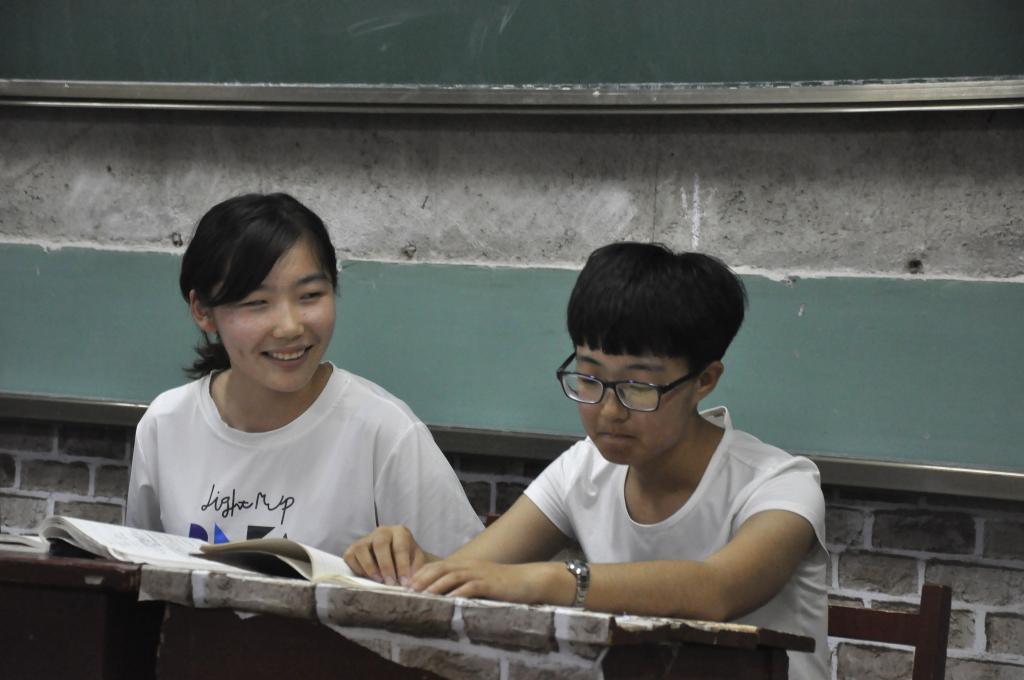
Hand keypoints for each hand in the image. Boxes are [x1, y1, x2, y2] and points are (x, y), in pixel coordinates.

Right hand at [343, 525, 433, 585]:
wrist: (400, 562)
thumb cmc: (410, 562)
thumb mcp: (418, 564)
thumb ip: (416, 572)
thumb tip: (409, 585)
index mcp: (400, 532)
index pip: (400, 546)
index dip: (402, 565)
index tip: (405, 582)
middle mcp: (382, 532)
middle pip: (380, 545)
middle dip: (385, 566)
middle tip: (390, 583)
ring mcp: (366, 538)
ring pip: (361, 548)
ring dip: (369, 567)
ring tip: (379, 581)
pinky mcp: (354, 548)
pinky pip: (350, 556)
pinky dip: (357, 568)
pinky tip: (368, 578)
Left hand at [411, 559, 572, 605]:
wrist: (530, 580)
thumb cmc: (505, 583)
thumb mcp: (482, 580)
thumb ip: (465, 584)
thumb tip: (447, 595)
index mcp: (467, 565)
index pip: (439, 565)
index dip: (423, 573)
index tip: (408, 583)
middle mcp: (471, 566)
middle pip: (441, 568)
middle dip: (423, 578)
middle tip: (408, 589)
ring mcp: (480, 574)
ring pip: (452, 576)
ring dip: (435, 585)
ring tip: (422, 595)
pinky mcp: (490, 584)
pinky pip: (470, 587)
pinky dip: (457, 593)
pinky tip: (448, 601)